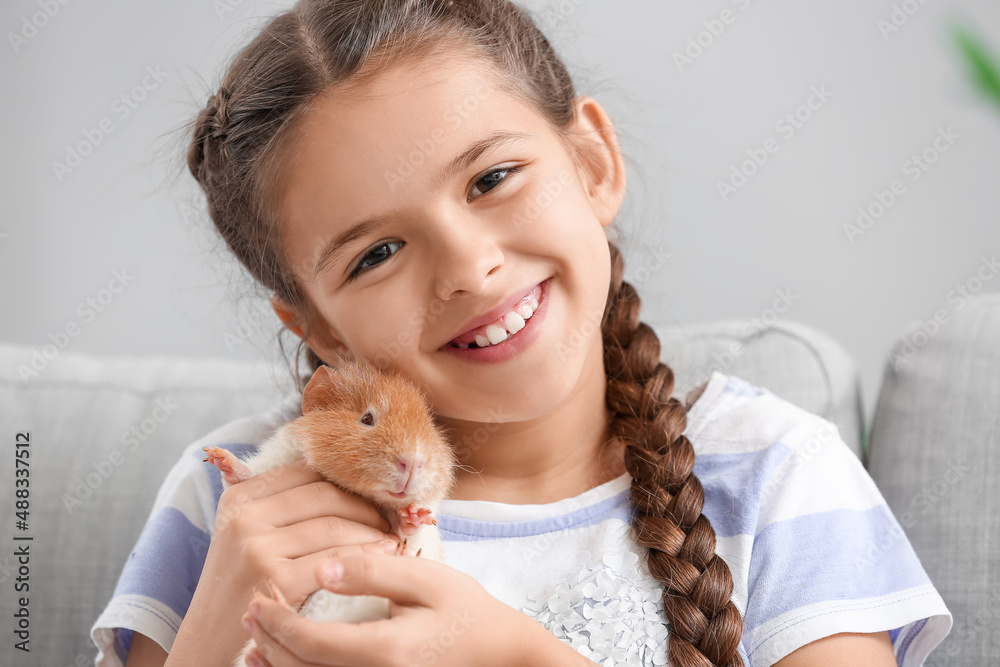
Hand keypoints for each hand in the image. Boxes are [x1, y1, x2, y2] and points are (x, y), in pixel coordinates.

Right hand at [204, 458, 399, 620]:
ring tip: (390, 541)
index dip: (346, 483)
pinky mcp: (275, 579)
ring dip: (373, 533)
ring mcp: (257, 547)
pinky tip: (382, 560)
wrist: (208, 646)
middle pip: (326, 495)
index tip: (371, 497)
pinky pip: (337, 559)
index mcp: (238, 498)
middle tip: (389, 520)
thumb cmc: (239, 590)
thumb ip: (281, 507)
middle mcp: (244, 516)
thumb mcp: (245, 537)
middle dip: (366, 507)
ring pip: (336, 525)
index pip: (307, 472)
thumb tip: (345, 484)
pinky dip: (367, 557)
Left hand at [239, 550, 536, 666]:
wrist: (499, 654)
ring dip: (275, 664)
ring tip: (254, 638)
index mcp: (385, 653)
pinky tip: (282, 662)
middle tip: (249, 611)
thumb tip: (323, 565)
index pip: (311, 644)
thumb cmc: (466, 611)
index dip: (278, 623)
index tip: (258, 596)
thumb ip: (373, 571)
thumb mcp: (427, 580)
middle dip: (268, 643)